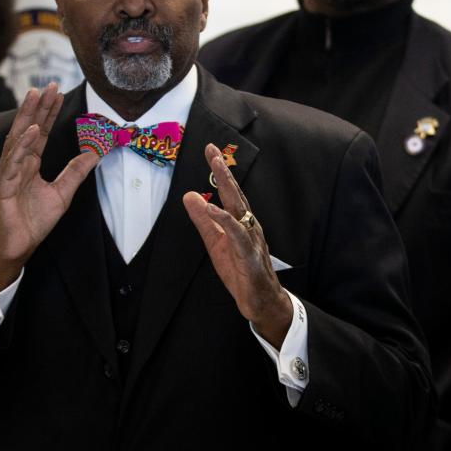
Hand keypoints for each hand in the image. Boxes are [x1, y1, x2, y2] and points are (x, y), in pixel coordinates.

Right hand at [0, 84, 99, 295]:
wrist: (17, 247)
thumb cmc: (33, 222)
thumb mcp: (63, 193)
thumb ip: (76, 171)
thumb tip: (97, 151)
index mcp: (28, 164)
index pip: (39, 132)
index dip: (48, 112)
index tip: (57, 92)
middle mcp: (16, 164)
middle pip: (27, 129)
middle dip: (37, 106)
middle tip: (48, 84)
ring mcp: (7, 174)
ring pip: (17, 140)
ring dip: (26, 117)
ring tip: (34, 96)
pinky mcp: (2, 187)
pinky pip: (12, 163)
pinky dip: (21, 146)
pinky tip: (30, 131)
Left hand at [182, 143, 291, 347]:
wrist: (260, 301)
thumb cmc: (241, 271)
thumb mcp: (215, 242)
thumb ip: (203, 220)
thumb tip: (190, 196)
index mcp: (240, 221)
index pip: (229, 192)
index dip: (220, 171)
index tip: (211, 149)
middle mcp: (248, 225)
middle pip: (235, 194)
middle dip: (223, 171)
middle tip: (213, 151)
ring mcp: (251, 239)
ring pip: (238, 208)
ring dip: (227, 187)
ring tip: (216, 168)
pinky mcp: (249, 255)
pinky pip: (237, 234)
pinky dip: (225, 220)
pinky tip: (213, 209)